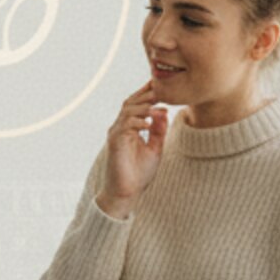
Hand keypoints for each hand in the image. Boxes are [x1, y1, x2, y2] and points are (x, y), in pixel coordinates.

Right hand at [97, 84, 168, 216]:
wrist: (126, 193)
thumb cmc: (138, 173)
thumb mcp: (154, 148)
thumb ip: (159, 130)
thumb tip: (164, 111)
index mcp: (129, 128)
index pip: (137, 105)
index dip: (147, 94)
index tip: (162, 86)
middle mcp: (121, 127)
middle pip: (130, 102)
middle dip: (145, 94)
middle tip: (161, 89)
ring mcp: (116, 134)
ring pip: (127, 111)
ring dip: (143, 107)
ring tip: (156, 106)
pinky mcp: (115, 142)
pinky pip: (125, 126)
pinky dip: (137, 122)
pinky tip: (149, 124)